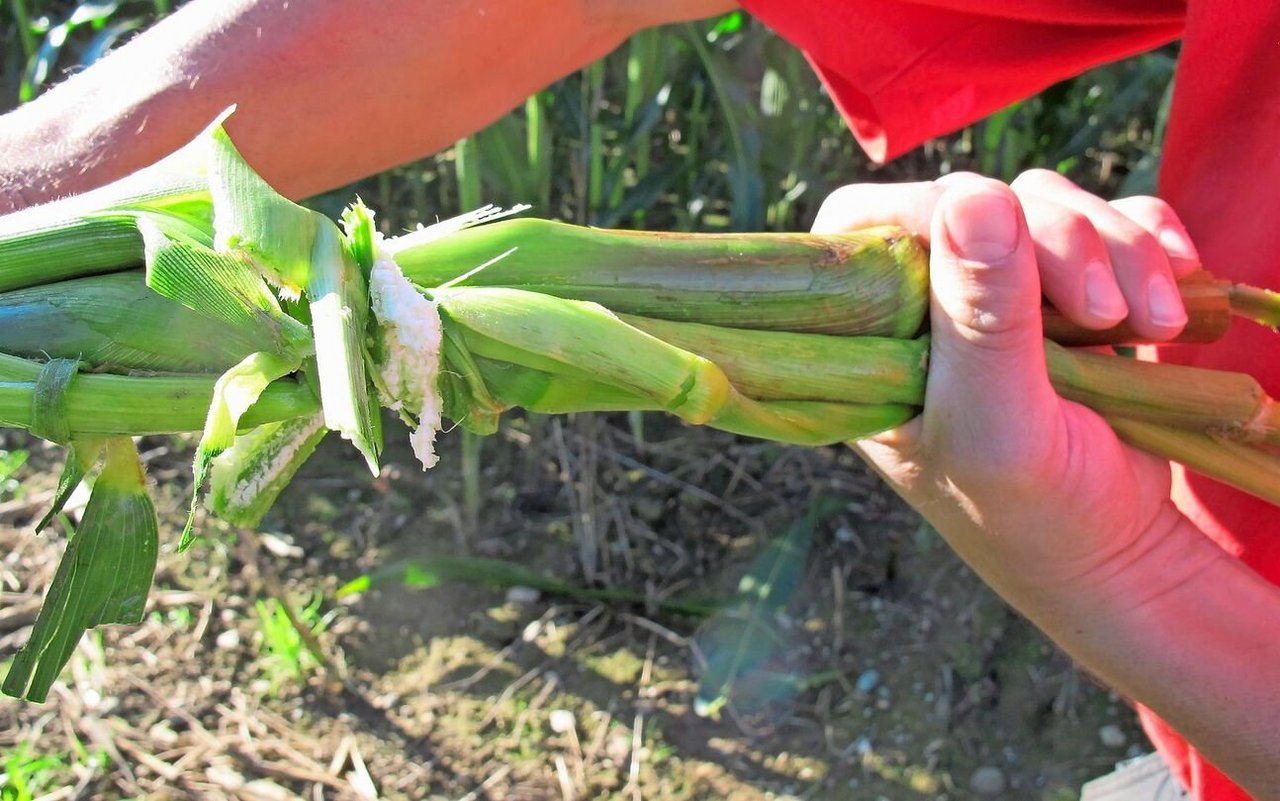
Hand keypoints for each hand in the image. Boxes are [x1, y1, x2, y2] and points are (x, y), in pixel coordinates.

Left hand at [812, 171, 1209, 614]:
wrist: (1118, 552)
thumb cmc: (1034, 513)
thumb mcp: (1000, 429)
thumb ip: (982, 324)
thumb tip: (973, 200)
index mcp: (875, 339)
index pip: (864, 227)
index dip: (927, 211)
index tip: (1002, 240)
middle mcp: (928, 305)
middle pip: (973, 202)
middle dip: (1056, 240)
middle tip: (1105, 316)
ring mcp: (1001, 290)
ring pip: (1047, 206)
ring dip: (1117, 249)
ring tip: (1153, 326)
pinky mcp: (1073, 287)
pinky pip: (1110, 219)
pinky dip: (1151, 242)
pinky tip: (1174, 303)